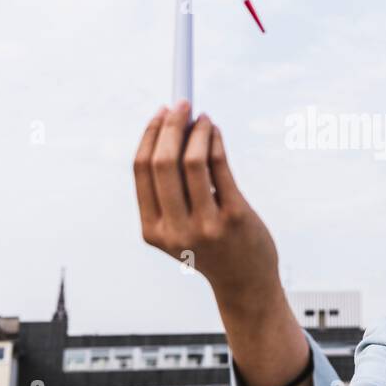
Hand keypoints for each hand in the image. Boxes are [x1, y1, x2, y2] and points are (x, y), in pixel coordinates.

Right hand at [134, 100, 281, 305]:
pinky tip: (215, 132)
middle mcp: (175, 229)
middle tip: (181, 104)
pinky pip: (220, 167)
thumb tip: (172, 128)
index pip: (141, 170)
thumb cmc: (210, 246)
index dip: (150, 135)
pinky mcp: (234, 217)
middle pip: (163, 163)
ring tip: (203, 118)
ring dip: (198, 131)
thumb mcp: (178, 227)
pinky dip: (216, 142)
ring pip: (193, 161)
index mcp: (152, 230)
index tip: (160, 113)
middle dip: (171, 125)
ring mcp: (205, 225)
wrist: (244, 282)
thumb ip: (169, 189)